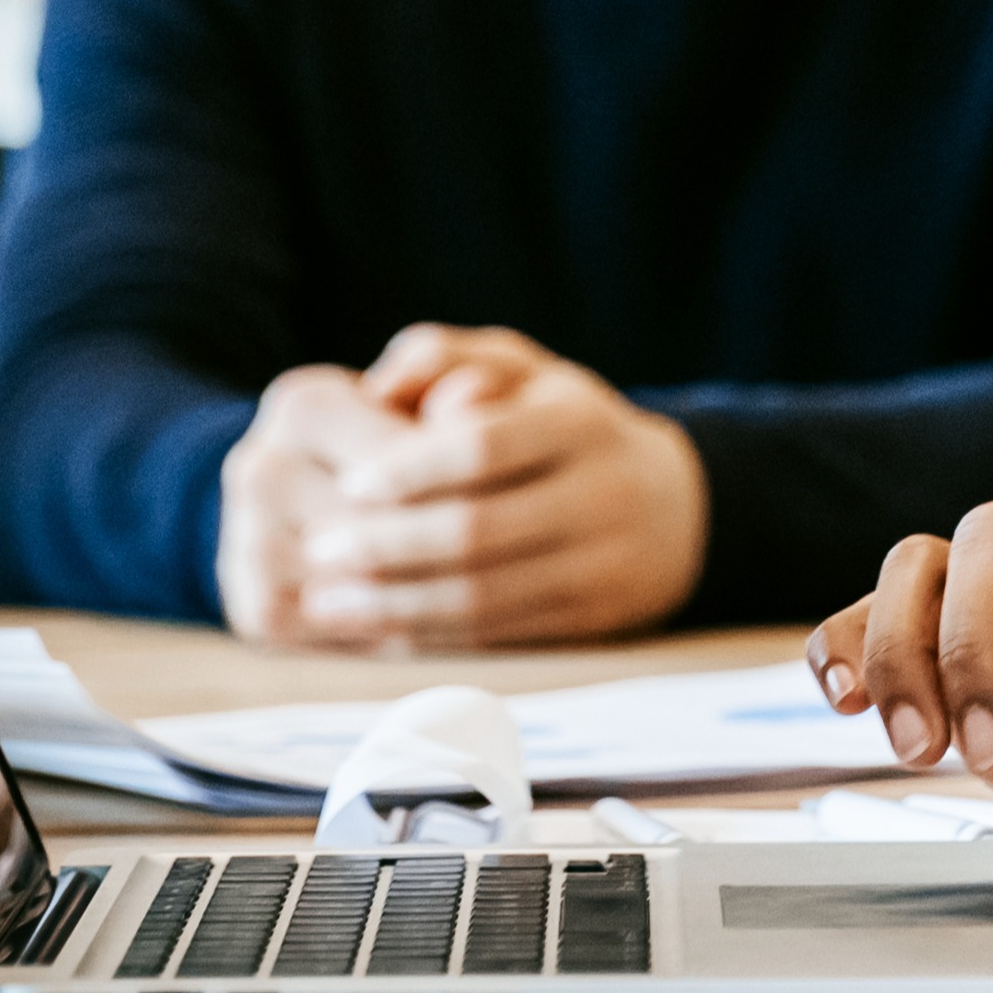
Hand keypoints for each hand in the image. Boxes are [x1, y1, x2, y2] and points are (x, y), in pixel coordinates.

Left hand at [218, 326, 706, 650]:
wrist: (674, 511)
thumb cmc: (565, 426)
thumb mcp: (523, 370)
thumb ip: (445, 356)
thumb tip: (378, 383)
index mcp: (579, 423)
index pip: (484, 447)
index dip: (410, 468)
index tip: (348, 481)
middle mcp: (599, 495)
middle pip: (477, 531)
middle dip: (387, 546)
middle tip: (318, 548)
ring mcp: (599, 566)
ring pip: (482, 596)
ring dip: (393, 603)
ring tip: (327, 601)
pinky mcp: (588, 622)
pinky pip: (495, 636)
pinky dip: (428, 637)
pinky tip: (375, 629)